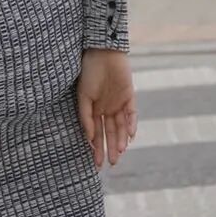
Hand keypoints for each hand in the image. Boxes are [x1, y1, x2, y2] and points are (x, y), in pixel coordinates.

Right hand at [76, 49, 136, 169]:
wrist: (102, 52)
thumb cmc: (89, 72)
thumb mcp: (83, 96)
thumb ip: (86, 117)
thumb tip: (90, 138)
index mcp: (94, 110)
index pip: (97, 133)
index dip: (97, 148)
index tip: (97, 163)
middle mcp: (107, 109)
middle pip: (111, 133)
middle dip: (111, 148)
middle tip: (111, 164)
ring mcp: (119, 103)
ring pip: (122, 127)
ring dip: (121, 139)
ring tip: (119, 152)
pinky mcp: (129, 96)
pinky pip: (132, 113)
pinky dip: (131, 124)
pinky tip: (130, 136)